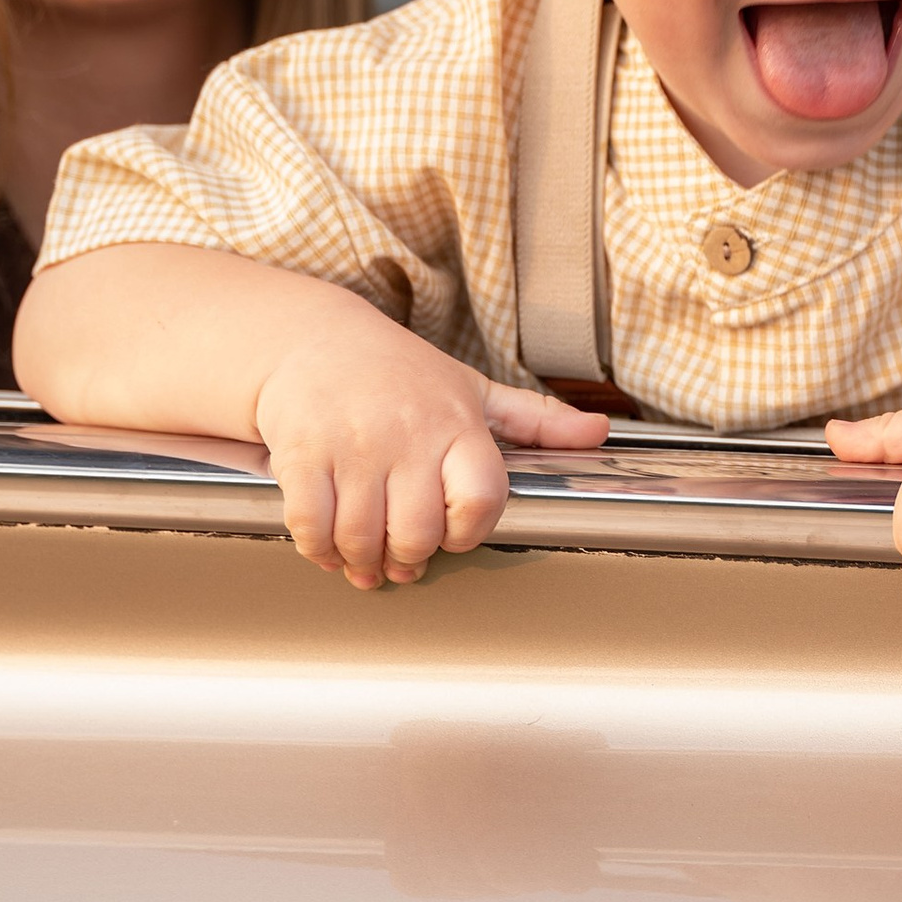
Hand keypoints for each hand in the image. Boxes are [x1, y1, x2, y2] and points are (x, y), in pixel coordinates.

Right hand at [254, 294, 605, 588]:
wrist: (313, 339)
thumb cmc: (401, 373)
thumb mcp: (473, 388)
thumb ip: (536, 420)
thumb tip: (599, 432)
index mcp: (456, 422)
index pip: (481, 497)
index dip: (469, 531)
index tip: (454, 534)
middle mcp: (406, 434)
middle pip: (417, 532)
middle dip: (409, 558)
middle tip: (403, 561)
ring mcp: (351, 445)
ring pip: (362, 537)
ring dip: (363, 562)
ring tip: (366, 561)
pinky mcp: (302, 453)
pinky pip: (312, 525)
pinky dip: (319, 550)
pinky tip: (329, 548)